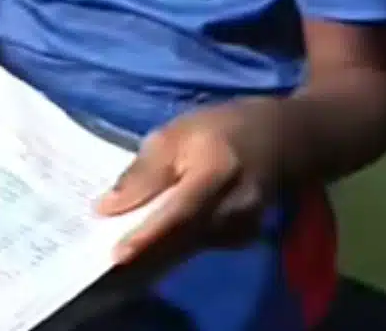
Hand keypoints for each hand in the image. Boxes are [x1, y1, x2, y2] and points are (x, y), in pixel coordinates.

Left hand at [95, 106, 273, 266]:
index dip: (147, 235)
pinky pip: (199, 245)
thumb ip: (144, 170)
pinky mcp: (241, 238)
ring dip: (155, 250)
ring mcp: (243, 227)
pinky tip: (153, 240)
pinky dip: (173, 245)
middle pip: (182, 237)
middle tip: (107, 258)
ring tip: (123, 249)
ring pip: (188, 246)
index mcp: (217, 170)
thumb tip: (107, 206)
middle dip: (143, 250)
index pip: (179, 212)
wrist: (278, 139)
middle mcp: (235, 207)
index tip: (116, 253)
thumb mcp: (175, 133)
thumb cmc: (220, 127)